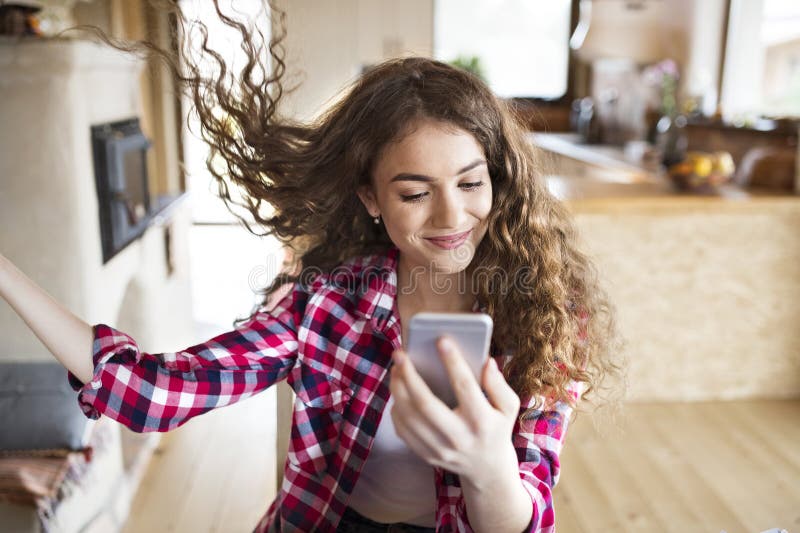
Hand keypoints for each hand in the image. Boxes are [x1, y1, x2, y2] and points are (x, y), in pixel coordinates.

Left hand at [389, 336, 520, 486]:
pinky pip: (403, 430)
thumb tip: (487, 362)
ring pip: (409, 417)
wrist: (487, 469)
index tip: (442, 340)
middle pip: (426, 404)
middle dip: (409, 376)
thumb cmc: (497, 428)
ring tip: (396, 369)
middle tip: (400, 354)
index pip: (465, 387)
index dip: (453, 362)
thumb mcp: (509, 408)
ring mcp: (440, 450)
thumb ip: (498, 385)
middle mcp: (459, 438)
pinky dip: (396, 408)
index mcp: (482, 421)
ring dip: (397, 390)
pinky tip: (398, 392)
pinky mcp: (426, 455)